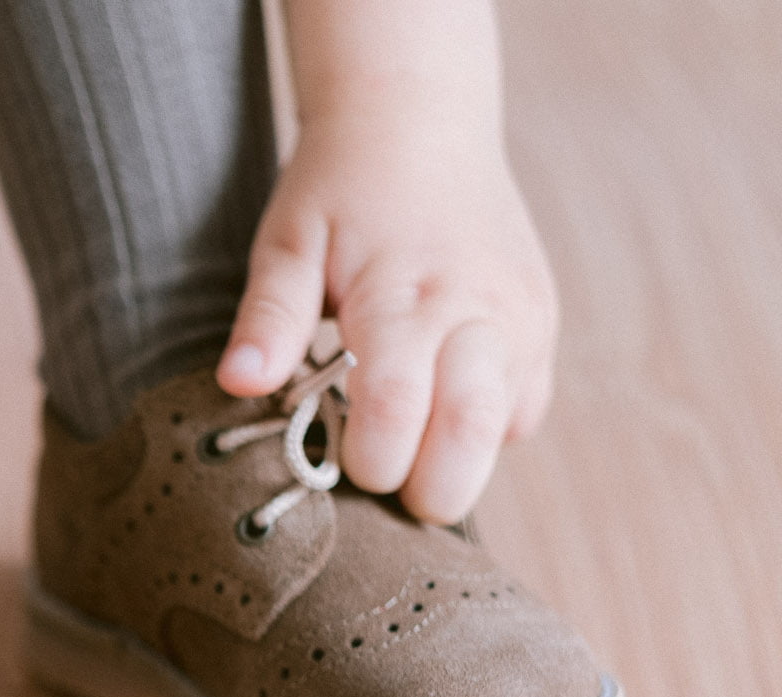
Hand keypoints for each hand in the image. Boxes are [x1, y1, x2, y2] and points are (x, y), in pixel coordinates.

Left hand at [216, 111, 558, 522]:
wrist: (420, 122)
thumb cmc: (338, 190)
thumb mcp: (287, 242)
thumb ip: (267, 319)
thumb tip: (237, 384)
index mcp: (404, 297)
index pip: (397, 413)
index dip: (366, 460)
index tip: (333, 455)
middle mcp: (479, 312)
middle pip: (467, 440)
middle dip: (420, 488)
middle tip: (374, 472)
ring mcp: (523, 321)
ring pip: (501, 433)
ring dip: (452, 463)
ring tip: (402, 437)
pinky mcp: (543, 326)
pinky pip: (521, 412)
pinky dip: (479, 432)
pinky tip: (435, 404)